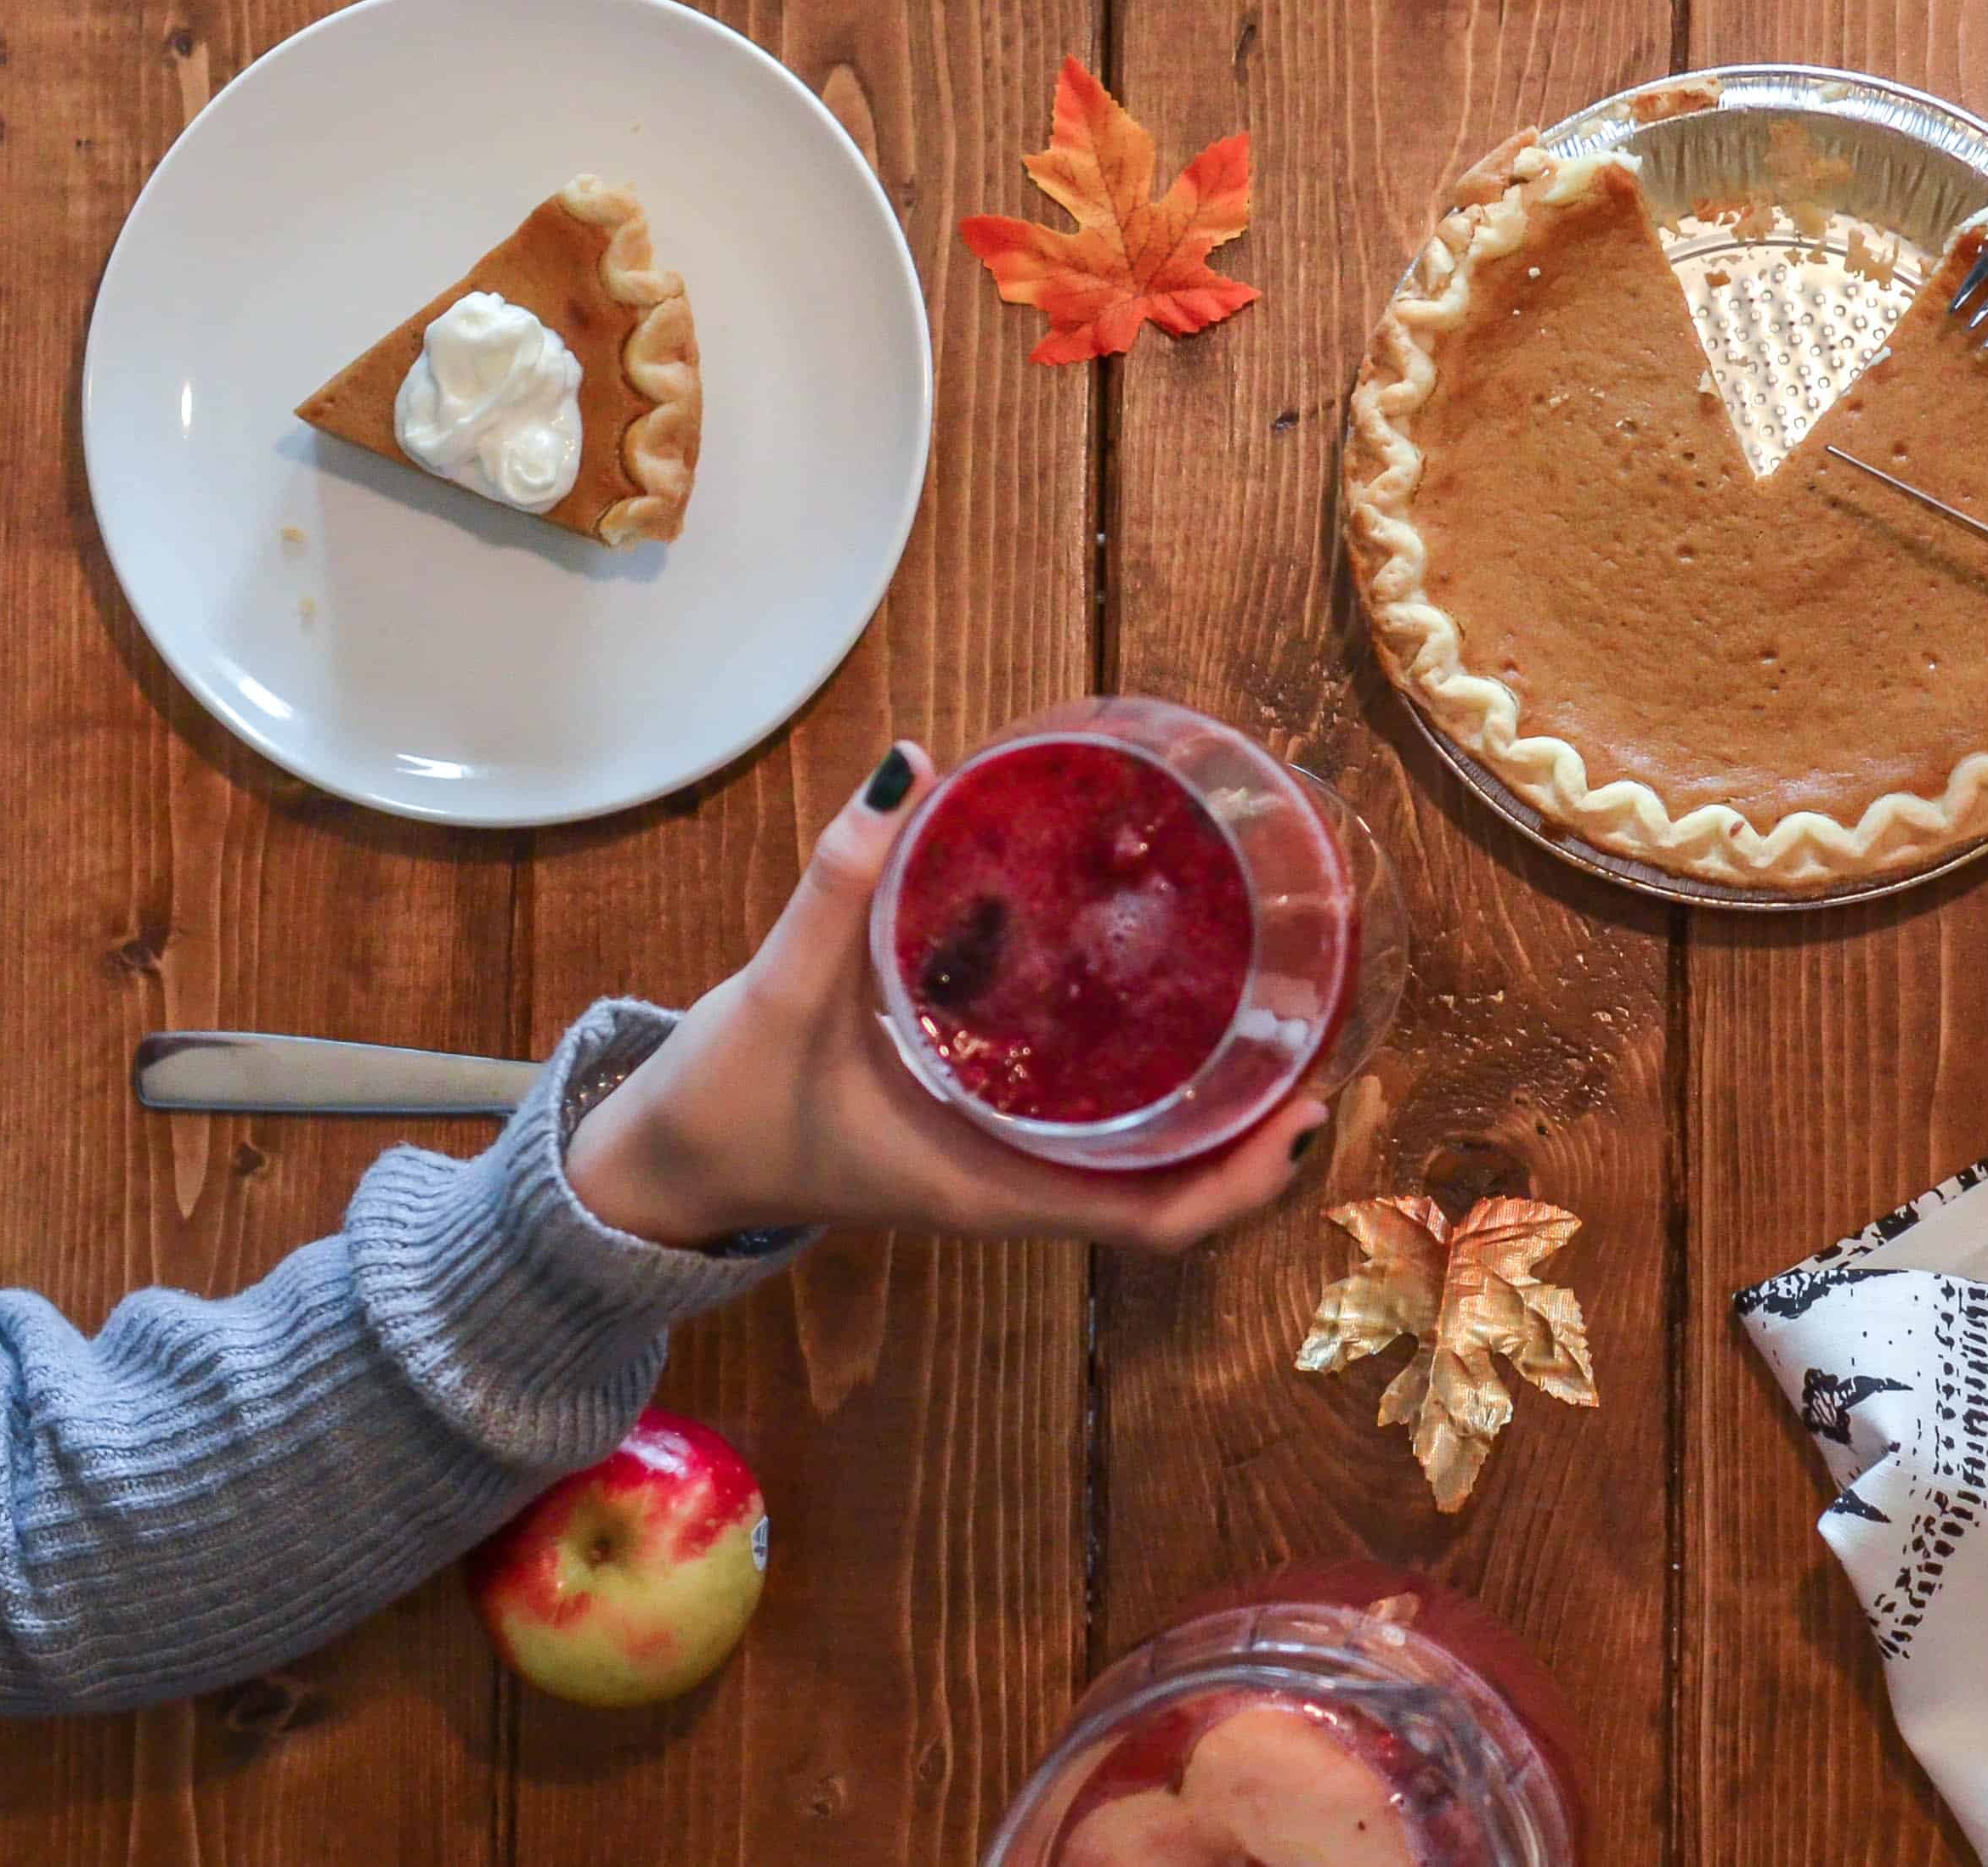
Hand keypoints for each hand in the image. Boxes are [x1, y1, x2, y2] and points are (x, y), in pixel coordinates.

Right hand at [565, 743, 1324, 1252]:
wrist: (663, 1167)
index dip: (1245, 1178)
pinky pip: (1094, 1126)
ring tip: (1279, 1013)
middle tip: (1324, 1033)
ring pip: (1144, 1160)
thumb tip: (906, 767)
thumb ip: (841, 883)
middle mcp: (1016, 1188)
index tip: (1307, 1108)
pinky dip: (1149, 1084)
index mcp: (991, 1188)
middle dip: (1260, 1132)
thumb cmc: (725, 1104)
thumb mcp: (779, 994)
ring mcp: (1004, 1166)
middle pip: (1179, 1189)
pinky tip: (1168, 1003)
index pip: (1157, 1220)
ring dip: (1217, 1107)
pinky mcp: (982, 1134)